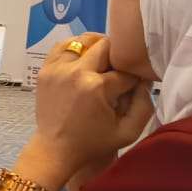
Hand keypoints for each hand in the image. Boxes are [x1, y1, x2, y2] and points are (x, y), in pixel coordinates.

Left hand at [31, 34, 153, 181]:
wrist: (55, 150)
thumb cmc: (93, 143)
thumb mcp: (128, 132)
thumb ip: (144, 104)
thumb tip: (146, 79)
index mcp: (97, 87)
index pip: (126, 70)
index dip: (134, 77)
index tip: (133, 87)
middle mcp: (76, 72)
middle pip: (107, 46)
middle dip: (118, 57)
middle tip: (118, 72)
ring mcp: (58, 68)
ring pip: (85, 40)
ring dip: (97, 48)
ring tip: (102, 63)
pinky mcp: (45, 70)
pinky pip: (63, 46)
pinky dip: (76, 48)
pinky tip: (84, 60)